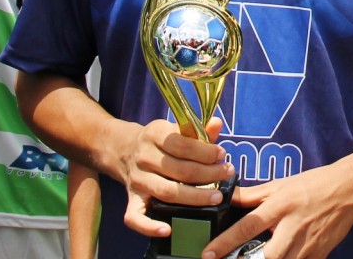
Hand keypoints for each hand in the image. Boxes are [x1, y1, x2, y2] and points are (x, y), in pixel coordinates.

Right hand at [119, 118, 235, 237]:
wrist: (124, 149)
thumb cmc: (160, 141)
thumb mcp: (176, 129)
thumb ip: (198, 130)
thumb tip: (216, 124)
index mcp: (154, 134)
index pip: (183, 144)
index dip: (205, 151)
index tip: (222, 154)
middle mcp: (143, 157)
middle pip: (179, 170)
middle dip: (209, 173)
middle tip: (227, 173)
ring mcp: (137, 180)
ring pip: (167, 192)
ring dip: (195, 197)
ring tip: (217, 197)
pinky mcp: (131, 199)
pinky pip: (135, 217)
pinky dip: (149, 226)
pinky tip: (168, 230)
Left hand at [202, 160, 352, 258]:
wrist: (350, 189)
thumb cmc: (314, 184)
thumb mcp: (281, 184)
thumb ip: (252, 195)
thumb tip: (226, 197)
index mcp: (281, 205)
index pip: (248, 226)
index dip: (225, 241)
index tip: (208, 254)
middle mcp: (293, 226)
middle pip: (269, 257)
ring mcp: (309, 244)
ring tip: (257, 257)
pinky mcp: (320, 255)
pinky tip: (285, 257)